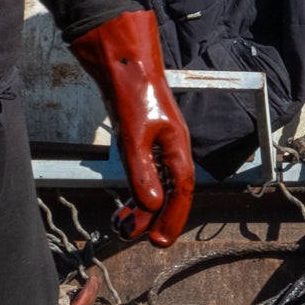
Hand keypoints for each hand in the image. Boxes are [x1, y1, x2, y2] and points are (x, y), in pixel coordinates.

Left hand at [69, 10, 194, 246]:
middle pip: (170, 192)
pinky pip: (145, 173)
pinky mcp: (143, 139)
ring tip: (124, 225)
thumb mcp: (134, 136)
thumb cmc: (134, 93)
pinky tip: (125, 200)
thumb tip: (149, 205)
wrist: (123, 63)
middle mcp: (171, 149)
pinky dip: (136, 189)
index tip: (159, 241)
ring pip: (156, 184)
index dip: (172, 217)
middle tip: (142, 240)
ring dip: (143, 207)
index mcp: (177, 148)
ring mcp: (157, 144)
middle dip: (157, 218)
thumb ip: (142, 172)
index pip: (181, 191)